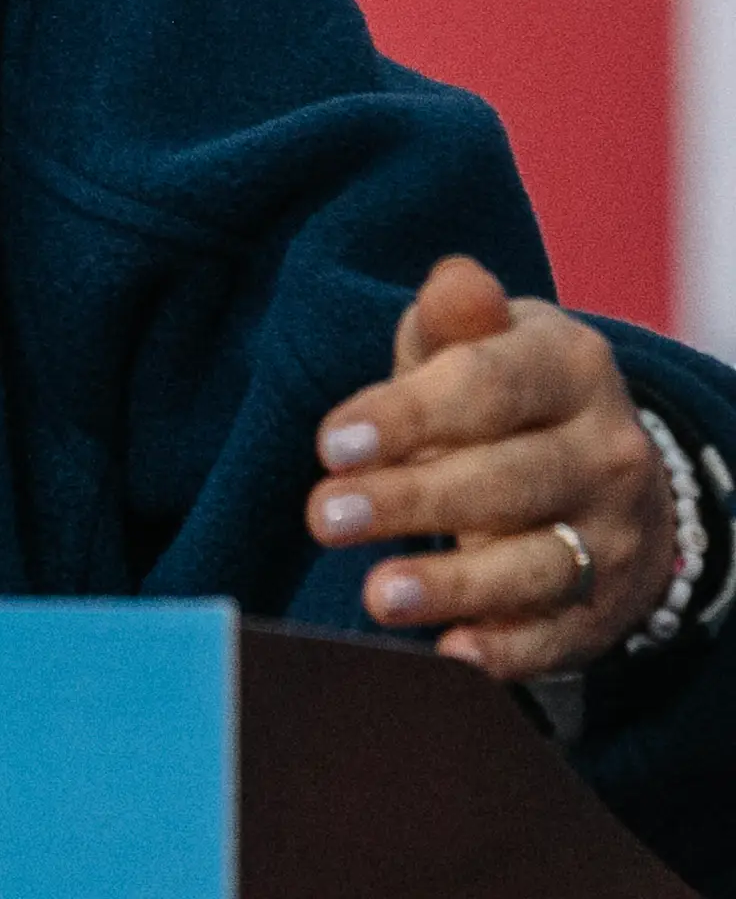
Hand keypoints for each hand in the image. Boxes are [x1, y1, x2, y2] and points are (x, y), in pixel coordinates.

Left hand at [307, 254, 673, 679]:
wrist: (599, 466)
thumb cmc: (498, 395)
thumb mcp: (479, 344)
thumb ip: (455, 319)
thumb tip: (454, 282)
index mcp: (569, 367)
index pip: (486, 388)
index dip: (406, 417)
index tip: (329, 444)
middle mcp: (606, 452)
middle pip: (508, 481)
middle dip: (412, 501)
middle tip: (322, 518)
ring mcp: (615, 534)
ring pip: (540, 564)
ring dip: (456, 585)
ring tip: (377, 596)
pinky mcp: (607, 606)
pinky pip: (562, 634)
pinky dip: (511, 651)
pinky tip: (453, 655)